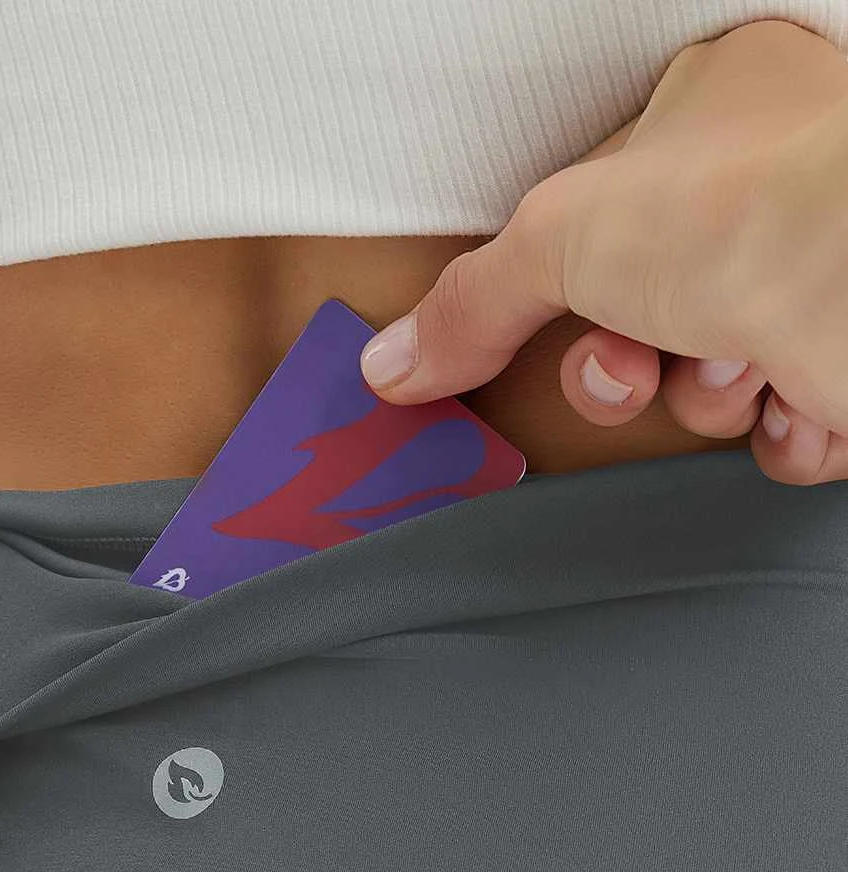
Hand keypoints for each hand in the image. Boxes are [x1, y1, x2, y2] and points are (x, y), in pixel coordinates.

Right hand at [359, 20, 847, 483]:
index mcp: (714, 108)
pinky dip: (776, 431)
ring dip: (702, 392)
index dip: (558, 278)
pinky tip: (793, 396)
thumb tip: (397, 360)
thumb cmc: (753, 203)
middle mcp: (774, 186)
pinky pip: (784, 428)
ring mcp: (818, 274)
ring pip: (713, 375)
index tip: (530, 325)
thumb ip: (472, 303)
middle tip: (631, 356)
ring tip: (733, 359)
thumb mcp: (557, 239)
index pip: (601, 209)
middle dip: (624, 360)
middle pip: (643, 309)